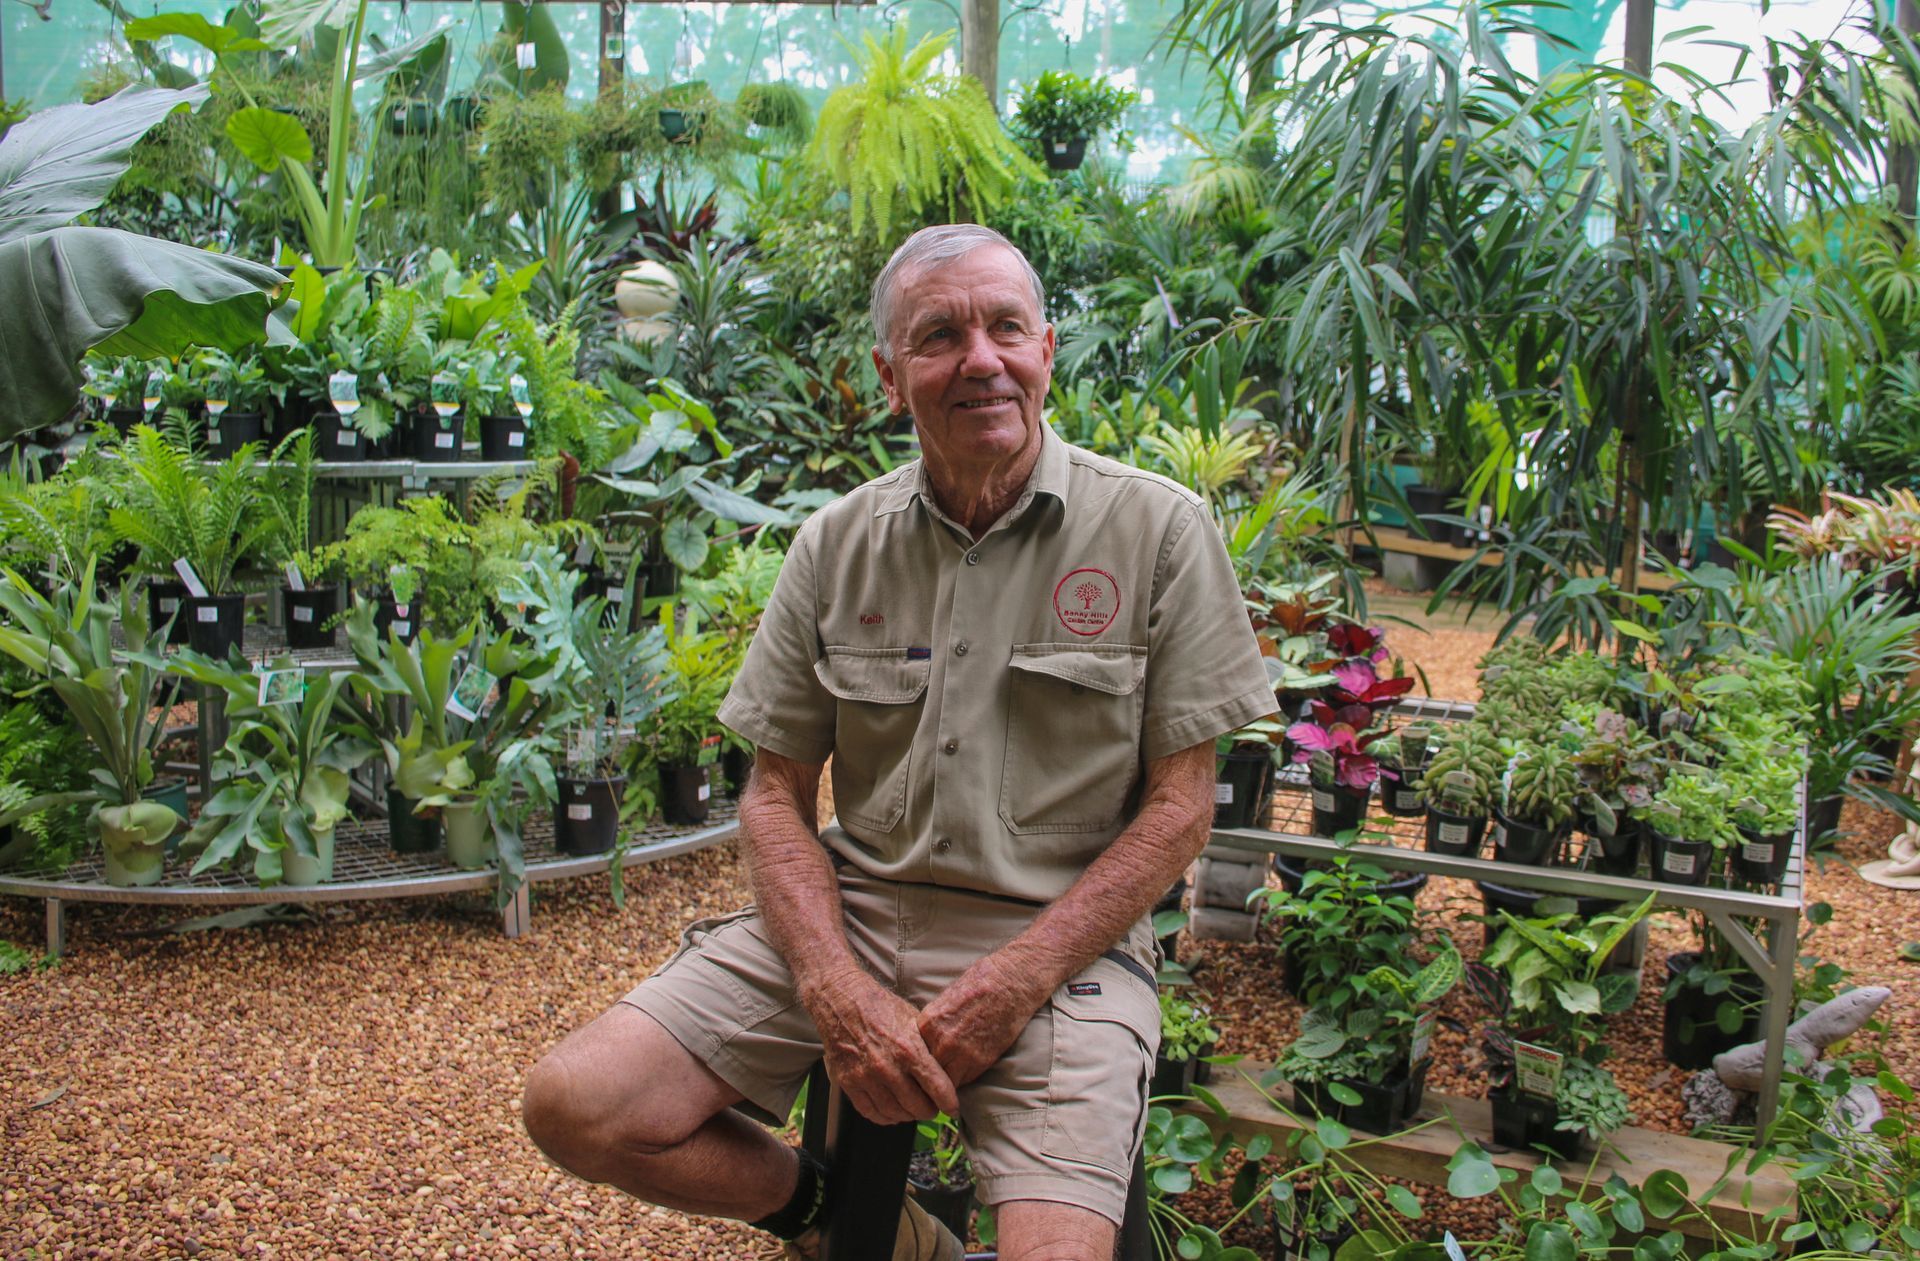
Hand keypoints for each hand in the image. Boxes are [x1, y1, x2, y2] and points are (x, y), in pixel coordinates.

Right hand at [804, 967, 957, 1124]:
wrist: (843, 1000)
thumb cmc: (880, 1007)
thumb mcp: (913, 1020)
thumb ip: (928, 1047)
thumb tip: (947, 1067)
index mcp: (908, 1049)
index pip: (937, 1088)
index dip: (949, 1103)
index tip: (952, 1109)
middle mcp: (888, 1067)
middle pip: (917, 1107)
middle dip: (929, 1111)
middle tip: (931, 1108)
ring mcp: (866, 1076)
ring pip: (894, 1113)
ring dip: (907, 1116)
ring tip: (912, 1110)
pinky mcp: (848, 1082)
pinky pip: (870, 1111)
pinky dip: (884, 1117)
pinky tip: (891, 1111)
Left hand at [918, 953, 1048, 1087]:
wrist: (1008, 982)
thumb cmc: (978, 985)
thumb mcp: (945, 1001)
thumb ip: (933, 1025)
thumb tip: (925, 1044)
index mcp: (928, 1023)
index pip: (913, 1054)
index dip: (917, 1061)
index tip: (920, 1067)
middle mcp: (941, 1039)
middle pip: (926, 1070)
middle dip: (928, 1075)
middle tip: (929, 1081)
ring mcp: (961, 1052)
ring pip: (943, 1081)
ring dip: (944, 1083)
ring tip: (944, 1083)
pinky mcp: (980, 1060)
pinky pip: (963, 1081)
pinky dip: (962, 1080)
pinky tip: (963, 1074)